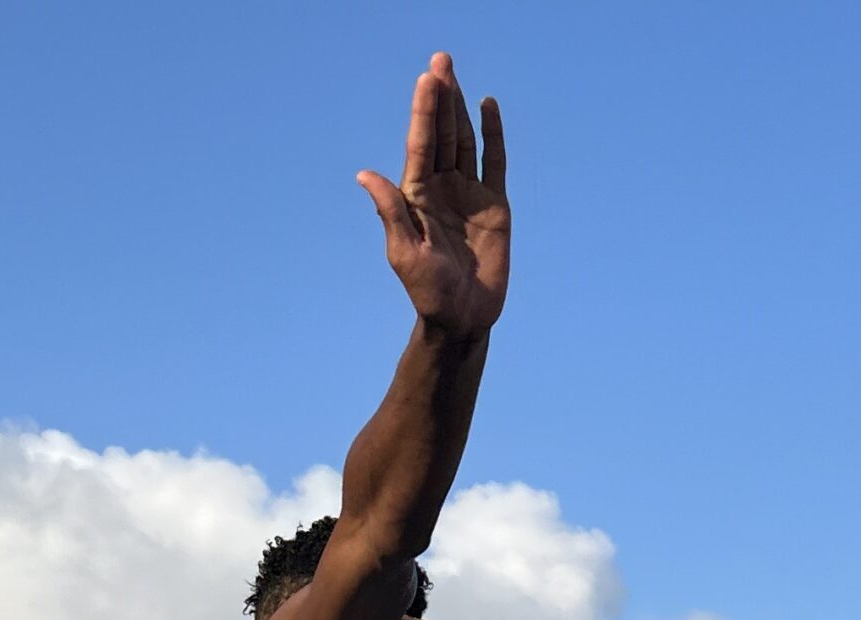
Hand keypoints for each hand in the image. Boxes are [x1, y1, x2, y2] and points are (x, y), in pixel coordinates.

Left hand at [359, 52, 508, 335]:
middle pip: (441, 134)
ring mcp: (468, 193)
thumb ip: (391, 213)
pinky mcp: (494, 205)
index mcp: (416, 196)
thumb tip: (365, 175)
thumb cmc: (429, 291)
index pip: (420, 144)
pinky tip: (487, 108)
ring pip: (464, 141)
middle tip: (441, 60)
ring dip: (460, 108)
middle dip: (440, 98)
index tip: (427, 80)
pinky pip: (494, 162)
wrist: (463, 317)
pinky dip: (492, 135)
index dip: (424, 111)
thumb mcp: (405, 254)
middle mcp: (441, 188)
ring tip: (455, 75)